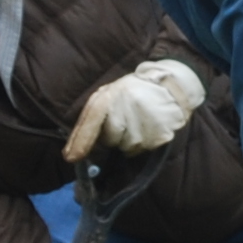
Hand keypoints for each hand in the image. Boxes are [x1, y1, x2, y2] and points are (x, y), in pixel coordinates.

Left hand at [63, 57, 203, 161]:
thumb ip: (92, 116)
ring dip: (128, 140)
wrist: (170, 84)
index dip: (81, 141)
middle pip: (109, 140)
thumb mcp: (109, 94)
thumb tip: (73, 149)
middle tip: (125, 119)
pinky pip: (140, 150)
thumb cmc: (133, 90)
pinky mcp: (159, 136)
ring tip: (138, 121)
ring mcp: (144, 124)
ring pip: (125, 148)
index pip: (92, 121)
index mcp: (111, 96)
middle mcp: (127, 109)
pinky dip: (142, 142)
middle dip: (113, 135)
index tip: (71, 158)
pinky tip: (148, 126)